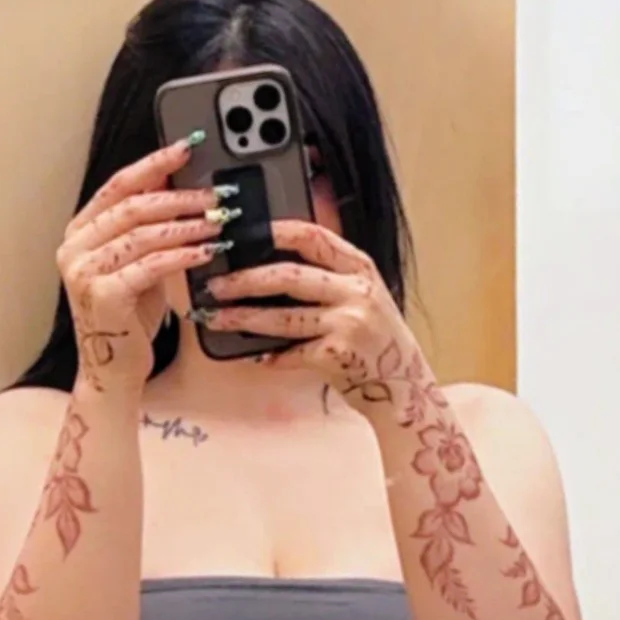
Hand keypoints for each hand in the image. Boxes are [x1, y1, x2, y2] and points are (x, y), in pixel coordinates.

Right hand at [58, 138, 235, 398]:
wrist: (113, 371)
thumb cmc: (130, 317)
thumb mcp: (140, 263)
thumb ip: (151, 228)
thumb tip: (183, 186)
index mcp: (79, 232)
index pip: (118, 185)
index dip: (155, 163)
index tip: (188, 148)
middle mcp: (74, 247)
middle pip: (134, 205)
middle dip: (181, 196)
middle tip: (218, 193)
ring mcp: (84, 271)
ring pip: (144, 233)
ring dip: (189, 224)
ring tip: (221, 220)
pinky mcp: (103, 294)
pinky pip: (151, 264)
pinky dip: (184, 254)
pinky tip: (209, 250)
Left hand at [201, 221, 436, 417]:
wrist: (404, 387)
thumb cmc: (374, 342)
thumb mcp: (363, 298)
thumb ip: (329, 279)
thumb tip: (268, 267)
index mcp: (361, 269)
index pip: (313, 237)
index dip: (274, 232)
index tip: (241, 234)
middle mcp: (357, 292)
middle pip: (289, 276)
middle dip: (244, 280)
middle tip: (215, 285)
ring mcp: (349, 324)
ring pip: (283, 318)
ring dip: (243, 318)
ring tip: (216, 318)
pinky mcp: (339, 356)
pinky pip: (292, 353)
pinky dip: (270, 356)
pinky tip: (252, 356)